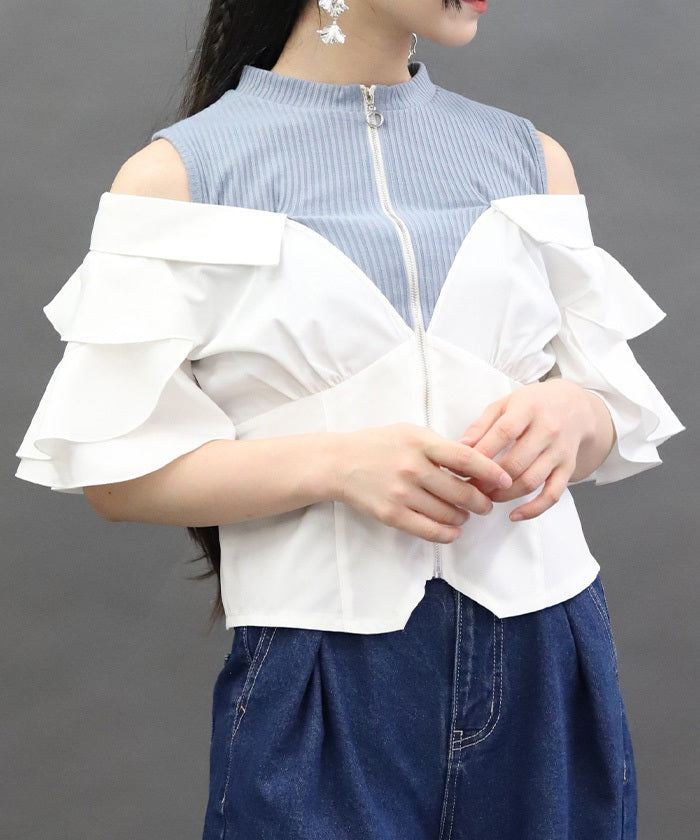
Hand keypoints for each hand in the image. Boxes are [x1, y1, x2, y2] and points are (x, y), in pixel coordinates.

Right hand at [335, 423, 512, 542]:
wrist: (339, 463)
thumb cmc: (379, 445)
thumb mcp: (411, 433)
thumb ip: (440, 447)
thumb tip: (475, 465)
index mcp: (421, 442)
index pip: (466, 459)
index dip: (491, 472)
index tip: (506, 480)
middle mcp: (413, 467)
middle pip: (461, 491)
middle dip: (481, 502)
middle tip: (486, 504)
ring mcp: (402, 493)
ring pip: (448, 513)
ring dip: (464, 517)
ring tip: (466, 514)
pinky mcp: (392, 514)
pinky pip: (429, 530)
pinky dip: (448, 533)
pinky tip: (454, 530)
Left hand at [459, 380, 597, 521]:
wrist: (575, 406)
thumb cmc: (533, 405)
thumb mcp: (505, 404)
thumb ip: (482, 424)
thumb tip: (461, 446)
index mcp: (529, 409)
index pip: (503, 433)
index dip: (481, 454)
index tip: (462, 468)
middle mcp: (548, 429)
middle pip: (516, 462)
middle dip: (489, 480)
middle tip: (471, 487)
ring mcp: (560, 451)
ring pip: (531, 481)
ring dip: (504, 495)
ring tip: (486, 497)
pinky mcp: (569, 468)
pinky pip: (553, 494)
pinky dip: (534, 509)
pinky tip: (515, 515)